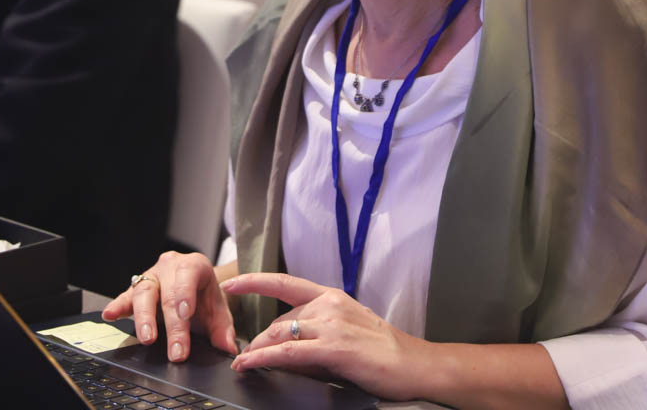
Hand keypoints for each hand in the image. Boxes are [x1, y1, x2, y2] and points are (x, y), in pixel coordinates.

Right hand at [101, 251, 236, 361]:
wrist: (194, 287)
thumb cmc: (204, 296)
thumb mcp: (218, 309)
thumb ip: (223, 329)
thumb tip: (228, 348)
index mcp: (194, 265)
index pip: (189, 276)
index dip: (186, 294)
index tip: (185, 314)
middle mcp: (170, 266)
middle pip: (167, 293)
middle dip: (171, 325)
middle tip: (176, 351)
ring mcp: (151, 275)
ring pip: (144, 292)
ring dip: (144, 318)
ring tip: (147, 338)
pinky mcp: (136, 287)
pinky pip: (126, 296)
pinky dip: (118, 305)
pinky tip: (110, 315)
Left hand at [223, 273, 429, 400]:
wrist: (414, 364)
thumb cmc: (384, 350)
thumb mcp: (348, 329)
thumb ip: (319, 329)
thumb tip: (289, 342)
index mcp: (332, 296)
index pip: (286, 283)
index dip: (256, 281)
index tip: (232, 282)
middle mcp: (329, 304)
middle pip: (280, 319)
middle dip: (259, 338)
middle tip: (245, 354)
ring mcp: (331, 325)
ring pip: (280, 334)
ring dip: (256, 349)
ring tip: (243, 361)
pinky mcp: (333, 348)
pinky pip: (287, 352)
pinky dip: (263, 357)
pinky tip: (249, 363)